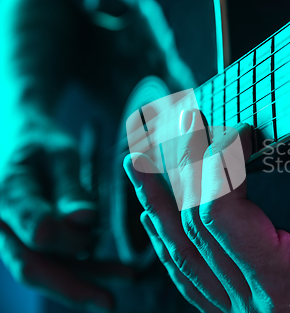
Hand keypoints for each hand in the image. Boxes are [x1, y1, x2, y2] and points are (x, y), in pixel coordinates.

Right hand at [0, 114, 131, 311]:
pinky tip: (118, 272)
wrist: (19, 143)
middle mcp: (1, 222)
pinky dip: (86, 268)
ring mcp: (11, 237)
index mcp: (7, 192)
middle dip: (72, 285)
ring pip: (47, 268)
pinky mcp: (28, 243)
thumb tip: (85, 219)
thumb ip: (69, 189)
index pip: (33, 224)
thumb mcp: (59, 155)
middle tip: (109, 303)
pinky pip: (55, 261)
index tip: (94, 238)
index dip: (63, 238)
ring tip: (127, 279)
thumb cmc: (41, 144)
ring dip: (86, 279)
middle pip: (31, 263)